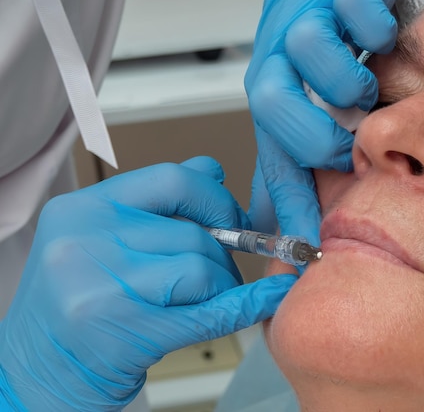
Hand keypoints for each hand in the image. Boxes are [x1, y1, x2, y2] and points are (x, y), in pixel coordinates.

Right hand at [0, 157, 295, 410]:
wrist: (37, 374)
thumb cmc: (74, 305)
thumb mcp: (98, 240)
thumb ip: (155, 202)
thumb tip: (212, 169)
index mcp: (82, 210)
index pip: (171, 179)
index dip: (214, 197)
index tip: (230, 217)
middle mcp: (84, 243)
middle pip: (193, 233)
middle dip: (222, 253)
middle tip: (222, 269)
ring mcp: (102, 288)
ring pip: (203, 269)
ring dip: (223, 285)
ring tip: (210, 297)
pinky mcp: (125, 334)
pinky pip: (210, 311)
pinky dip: (246, 305)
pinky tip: (266, 299)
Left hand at [246, 0, 418, 242]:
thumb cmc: (321, 42)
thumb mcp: (305, 109)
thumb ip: (296, 163)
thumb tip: (284, 227)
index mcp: (273, 99)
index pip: (273, 161)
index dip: (291, 208)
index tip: (310, 249)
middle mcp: (280, 62)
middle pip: (274, 109)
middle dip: (320, 137)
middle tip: (351, 144)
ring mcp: (307, 20)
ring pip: (315, 60)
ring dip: (351, 83)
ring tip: (367, 86)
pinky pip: (356, 11)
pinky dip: (377, 31)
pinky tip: (382, 37)